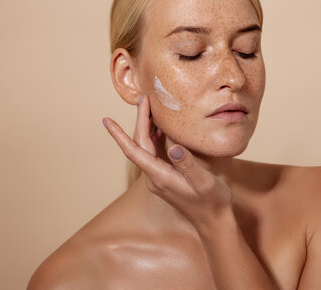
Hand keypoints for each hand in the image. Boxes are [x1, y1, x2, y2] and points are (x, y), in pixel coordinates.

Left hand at [102, 95, 232, 230]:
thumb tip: (173, 147)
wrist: (213, 221)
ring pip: (144, 148)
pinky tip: (160, 128)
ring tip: (148, 108)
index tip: (107, 120)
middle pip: (139, 145)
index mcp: (160, 176)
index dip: (119, 135)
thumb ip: (188, 164)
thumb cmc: (211, 201)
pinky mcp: (164, 177)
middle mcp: (154, 177)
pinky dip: (153, 137)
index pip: (134, 151)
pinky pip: (153, 153)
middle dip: (139, 121)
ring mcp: (157, 178)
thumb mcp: (204, 182)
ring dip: (145, 128)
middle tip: (143, 99)